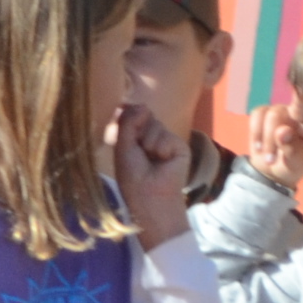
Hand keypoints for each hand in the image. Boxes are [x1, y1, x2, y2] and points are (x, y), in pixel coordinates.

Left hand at [109, 103, 191, 245]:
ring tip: (151, 160)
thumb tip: (142, 105)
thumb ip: (128, 123)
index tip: (122, 125)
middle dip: (137, 133)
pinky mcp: (180, 146)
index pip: (132, 115)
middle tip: (139, 153)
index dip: (127, 116)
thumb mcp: (123, 147)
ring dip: (148, 142)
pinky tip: (163, 161)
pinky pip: (166, 136)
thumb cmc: (133, 177)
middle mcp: (151, 137)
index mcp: (136, 138)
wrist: (151, 197)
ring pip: (154, 125)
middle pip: (144, 116)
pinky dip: (161, 148)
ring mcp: (166, 141)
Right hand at [246, 98, 302, 189]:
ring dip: (267, 140)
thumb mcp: (295, 164)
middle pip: (292, 109)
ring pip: (272, 115)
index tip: (302, 92)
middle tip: (273, 148)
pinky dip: (255, 133)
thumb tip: (282, 131)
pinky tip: (259, 147)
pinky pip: (257, 115)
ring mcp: (281, 112)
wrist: (271, 171)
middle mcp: (299, 115)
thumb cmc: (291, 167)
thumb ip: (291, 149)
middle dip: (280, 128)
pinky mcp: (264, 113)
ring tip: (269, 159)